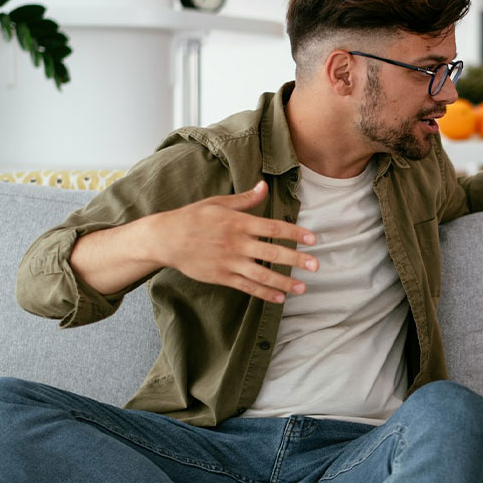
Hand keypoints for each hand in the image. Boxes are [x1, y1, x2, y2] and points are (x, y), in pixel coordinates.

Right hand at [149, 181, 318, 302]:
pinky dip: (264, 293)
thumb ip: (245, 199)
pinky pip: (247, 287)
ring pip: (262, 275)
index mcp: (238, 222)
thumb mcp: (218, 203)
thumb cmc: (193, 217)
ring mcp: (229, 262)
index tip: (312, 239)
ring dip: (284, 282)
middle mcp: (236, 243)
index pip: (273, 227)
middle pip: (272, 253)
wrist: (165, 239)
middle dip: (296, 260)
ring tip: (302, 287)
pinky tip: (280, 297)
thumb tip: (264, 185)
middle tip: (316, 265)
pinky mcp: (222, 277)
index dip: (294, 233)